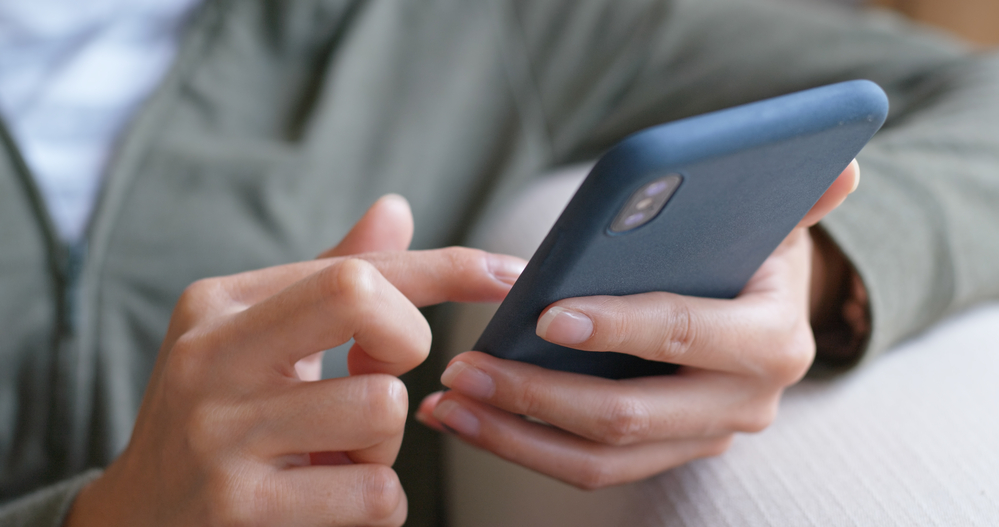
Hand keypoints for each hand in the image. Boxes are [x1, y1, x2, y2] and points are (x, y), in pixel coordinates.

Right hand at [65, 195, 526, 525]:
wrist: (138, 518)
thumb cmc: (217, 412)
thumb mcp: (255, 336)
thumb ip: (326, 278)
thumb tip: (397, 208)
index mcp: (220, 304)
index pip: (356, 268)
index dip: (446, 268)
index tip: (510, 273)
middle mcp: (211, 358)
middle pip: (364, 302)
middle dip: (405, 341)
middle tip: (376, 374)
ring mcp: (221, 436)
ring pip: (382, 410)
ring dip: (383, 442)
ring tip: (333, 452)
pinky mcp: (243, 510)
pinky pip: (375, 492)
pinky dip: (375, 499)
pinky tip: (325, 497)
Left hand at [417, 161, 862, 488]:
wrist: (765, 318)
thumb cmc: (754, 257)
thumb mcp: (776, 221)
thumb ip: (798, 196)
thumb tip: (842, 165)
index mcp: (773, 341)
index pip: (686, 335)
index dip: (618, 327)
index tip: (545, 315)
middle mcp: (743, 404)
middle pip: (629, 416)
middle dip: (539, 395)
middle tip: (466, 367)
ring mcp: (700, 440)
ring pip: (598, 460)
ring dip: (513, 434)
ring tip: (448, 403)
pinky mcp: (663, 456)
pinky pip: (587, 468)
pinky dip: (522, 447)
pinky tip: (468, 417)